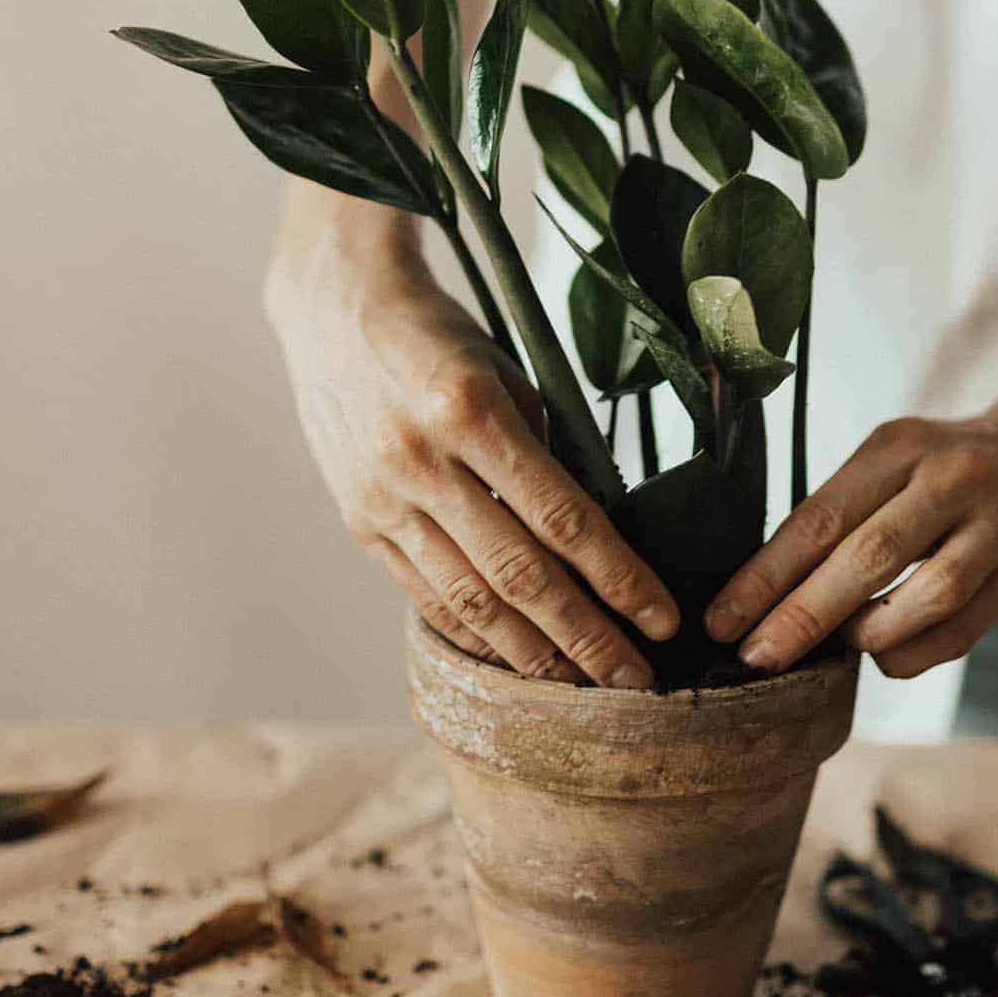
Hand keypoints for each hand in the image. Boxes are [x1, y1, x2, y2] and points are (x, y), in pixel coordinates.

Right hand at [267, 248, 678, 688]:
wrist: (335, 310)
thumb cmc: (440, 338)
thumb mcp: (506, 374)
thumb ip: (545, 454)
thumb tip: (595, 540)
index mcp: (471, 411)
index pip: (562, 517)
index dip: (618, 577)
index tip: (662, 619)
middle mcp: (421, 461)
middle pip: (519, 575)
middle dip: (585, 637)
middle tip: (635, 681)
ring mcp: (383, 499)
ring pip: (470, 601)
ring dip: (533, 653)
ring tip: (581, 686)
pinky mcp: (359, 522)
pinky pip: (425, 595)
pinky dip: (475, 634)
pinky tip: (515, 658)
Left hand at [703, 405, 997, 679]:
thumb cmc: (944, 467)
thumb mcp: (891, 460)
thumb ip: (841, 514)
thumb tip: (764, 592)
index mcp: (898, 446)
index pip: (819, 517)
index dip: (765, 576)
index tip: (721, 620)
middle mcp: (949, 479)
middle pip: (867, 556)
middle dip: (801, 615)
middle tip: (754, 657)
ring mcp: (994, 526)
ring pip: (925, 596)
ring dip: (867, 632)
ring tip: (831, 650)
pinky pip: (960, 630)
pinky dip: (910, 652)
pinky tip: (882, 653)